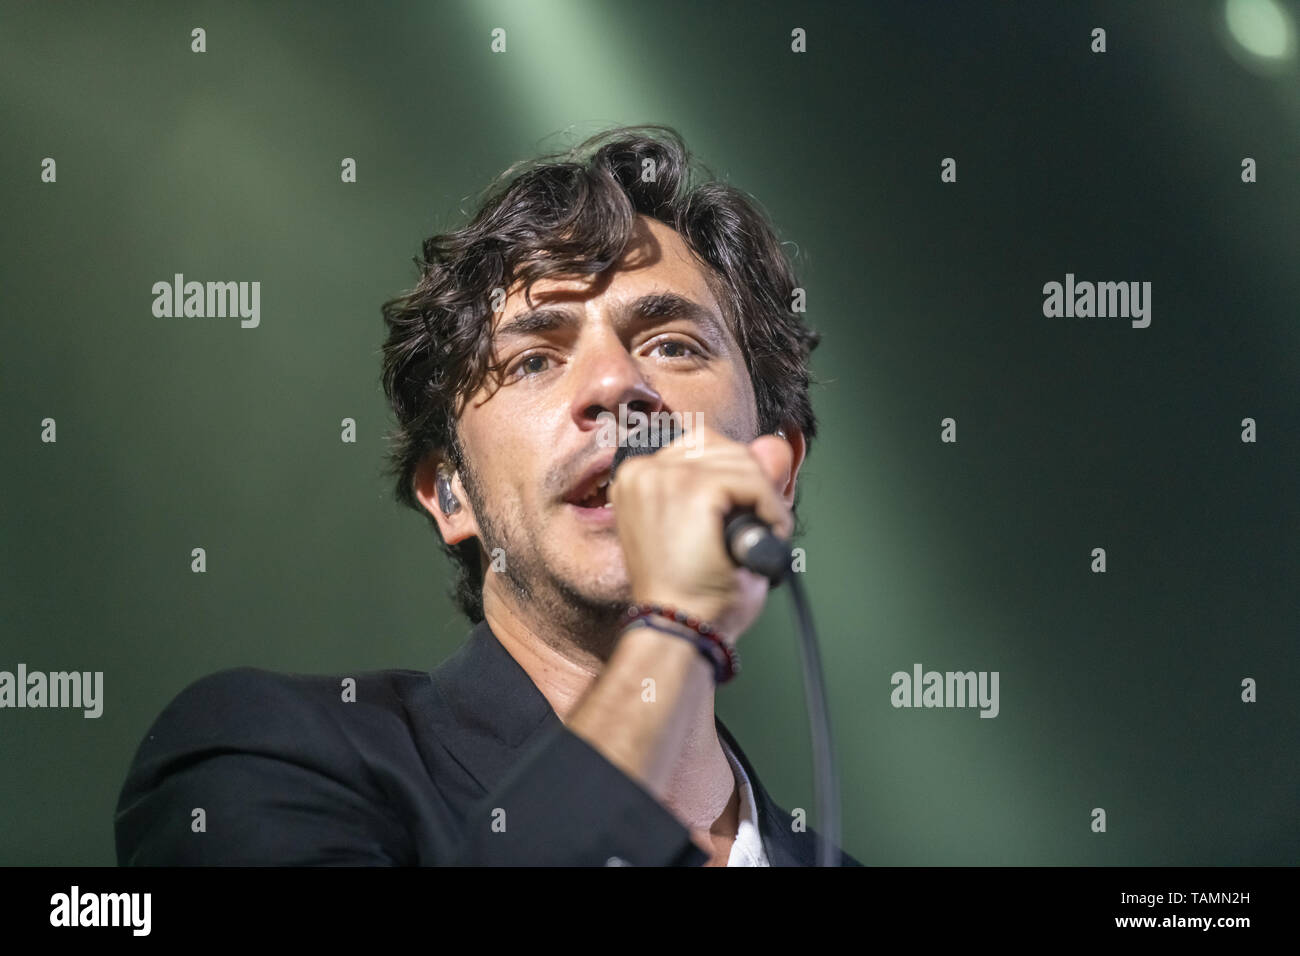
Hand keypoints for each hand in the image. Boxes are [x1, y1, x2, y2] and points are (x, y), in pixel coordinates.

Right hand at [609, 421, 793, 644]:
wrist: (680, 629)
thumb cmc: (690, 593)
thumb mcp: (716, 527)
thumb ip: (745, 480)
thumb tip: (774, 445)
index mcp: (636, 479)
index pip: (699, 446)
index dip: (731, 478)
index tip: (737, 513)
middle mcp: (643, 471)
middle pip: (723, 446)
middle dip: (751, 485)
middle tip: (753, 530)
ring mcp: (665, 476)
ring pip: (742, 461)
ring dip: (765, 500)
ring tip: (758, 538)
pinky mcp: (693, 489)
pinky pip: (754, 481)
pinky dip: (772, 510)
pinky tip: (766, 536)